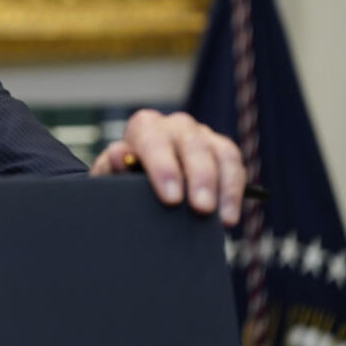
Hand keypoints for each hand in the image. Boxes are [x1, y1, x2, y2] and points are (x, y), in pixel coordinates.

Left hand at [89, 109, 244, 225]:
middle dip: (199, 178)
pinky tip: (228, 218)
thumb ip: (111, 166)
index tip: (171, 199)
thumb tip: (119, 155)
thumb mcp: (111, 173)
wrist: (138, 178)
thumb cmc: (124, 175)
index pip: (154, 140)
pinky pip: (235, 166)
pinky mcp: (222, 151)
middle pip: (192, 144)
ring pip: (221, 153)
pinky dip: (234, 193)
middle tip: (201, 209)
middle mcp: (176, 126)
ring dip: (223, 187)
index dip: (164, 168)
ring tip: (221, 220)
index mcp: (145, 126)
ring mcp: (203, 136)